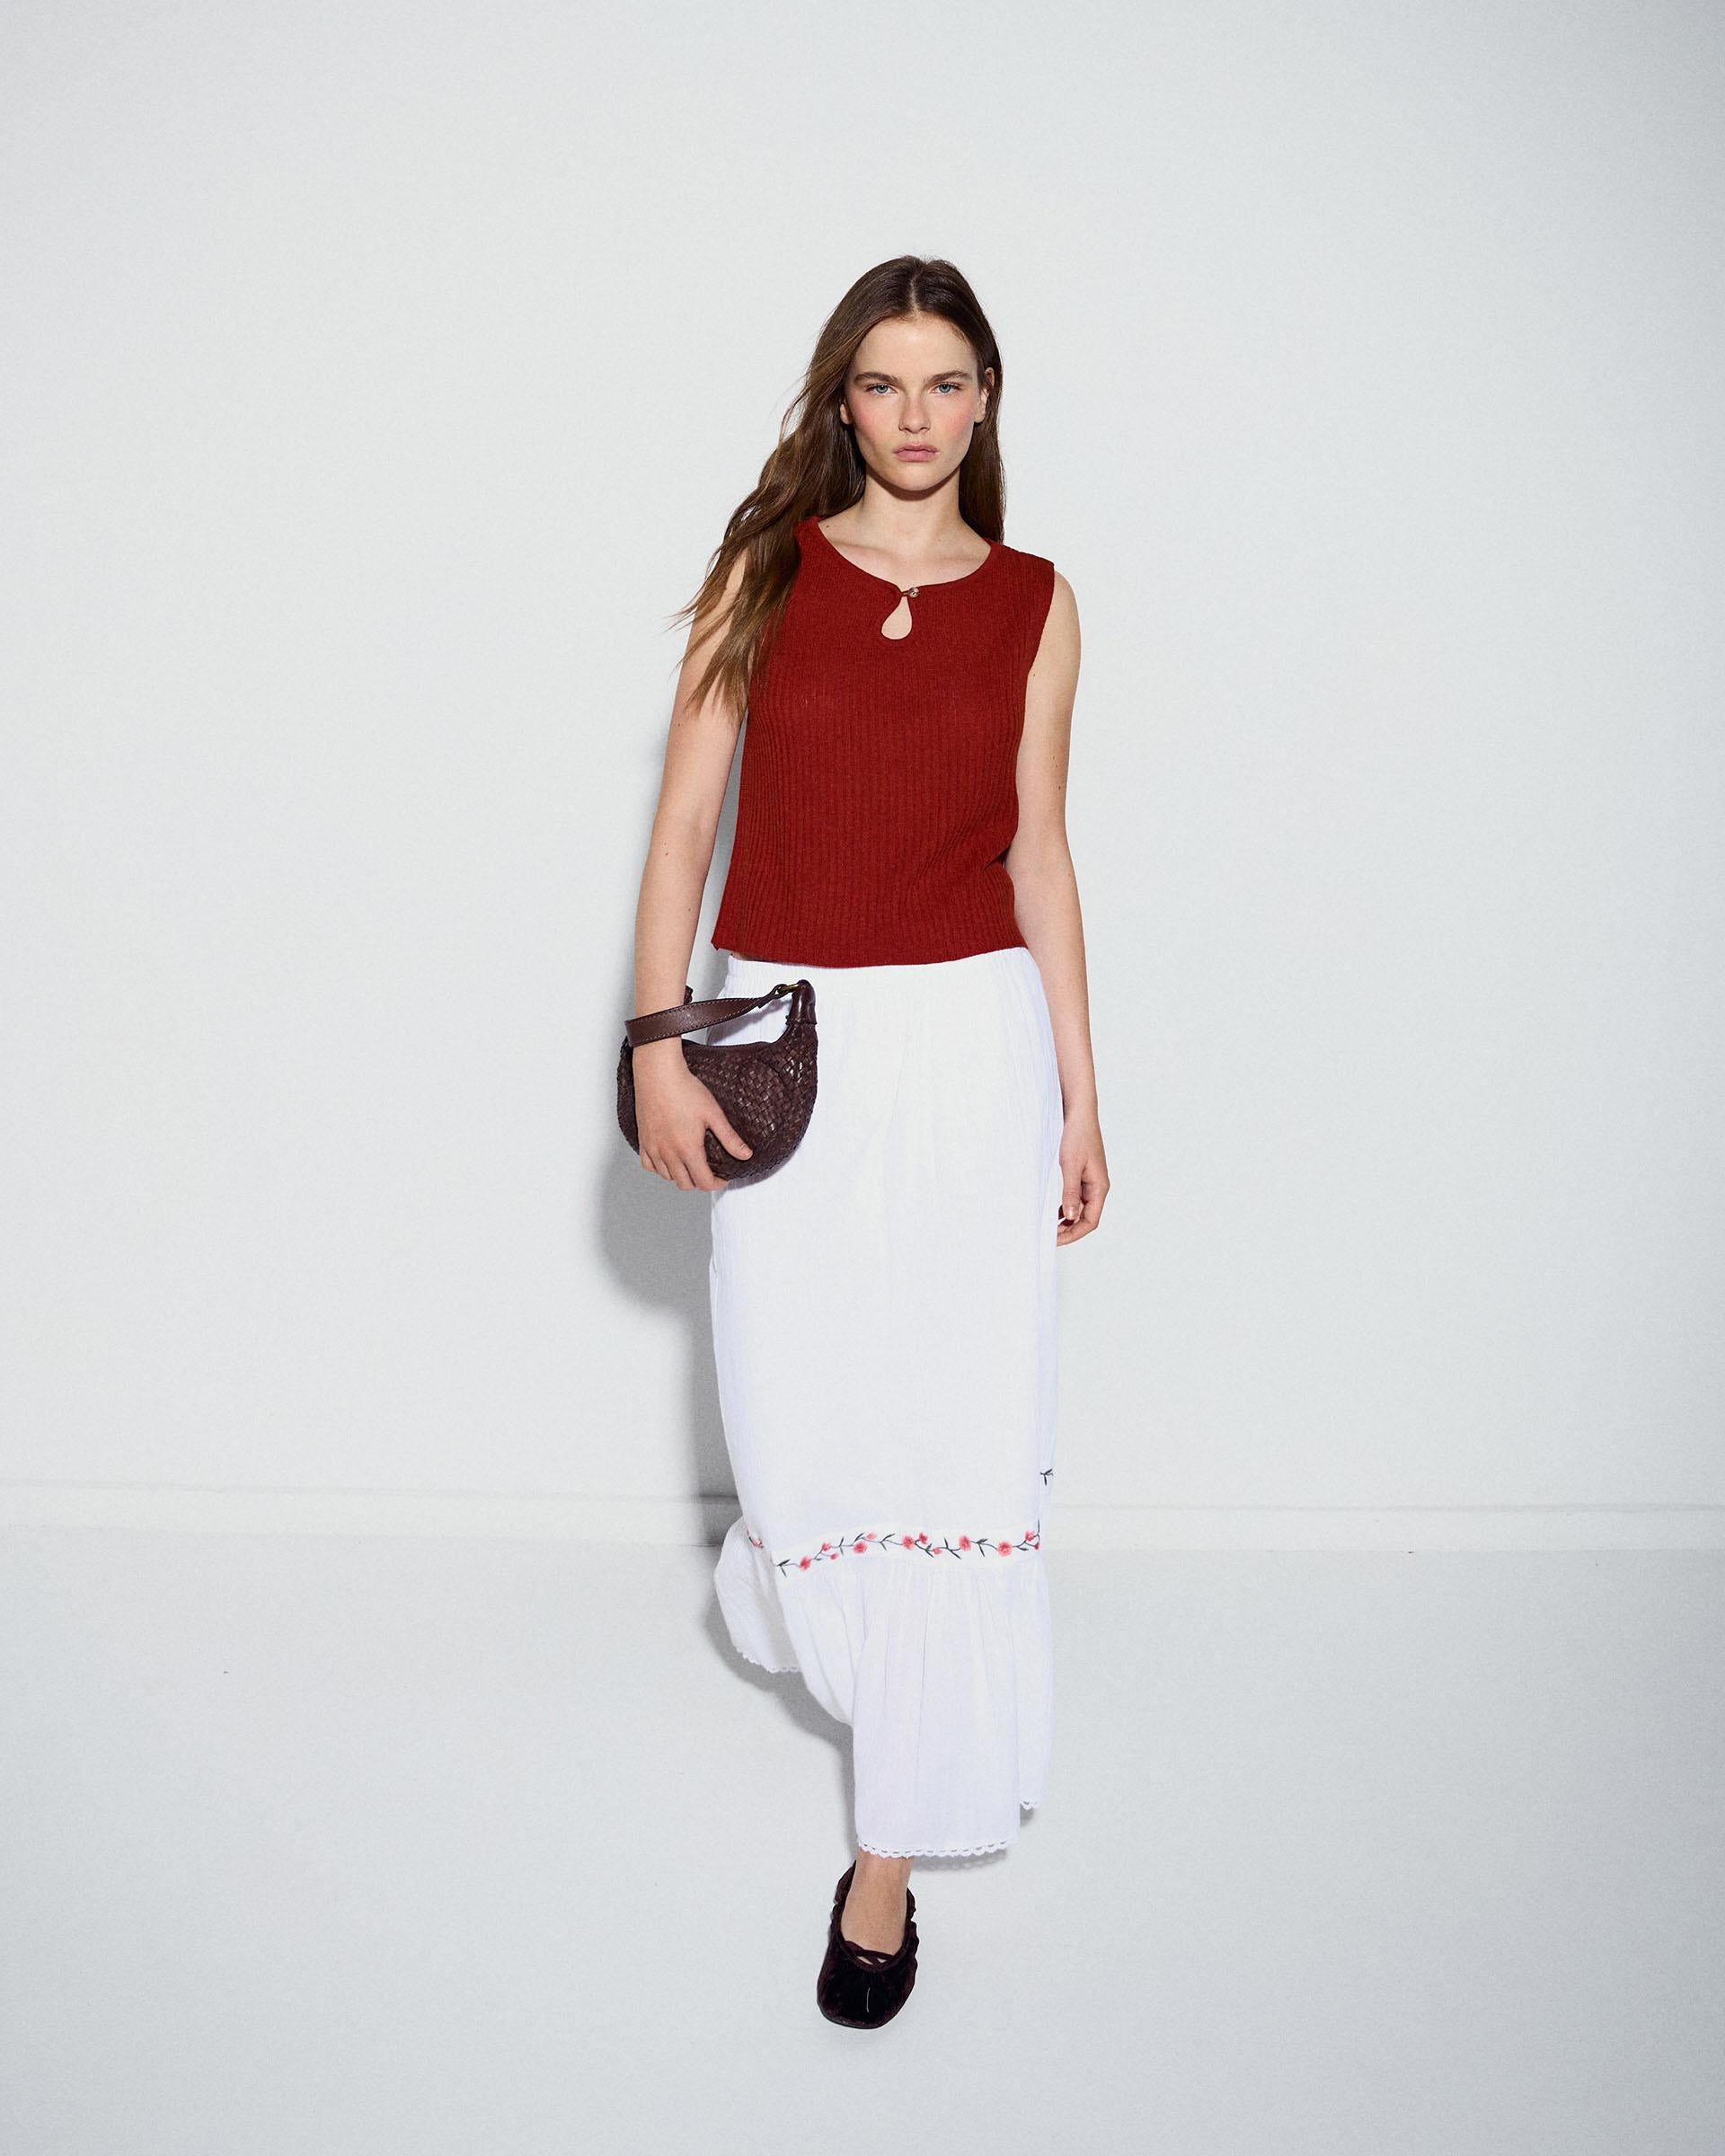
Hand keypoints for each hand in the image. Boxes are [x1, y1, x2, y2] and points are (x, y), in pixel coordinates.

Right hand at [632, 1042, 752, 1191]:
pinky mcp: (643, 1140)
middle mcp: (669, 1153)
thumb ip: (729, 1138)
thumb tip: (745, 1154)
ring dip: (680, 1176)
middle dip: (699, 1182)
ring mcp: (653, 1148)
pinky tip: (668, 1160)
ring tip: (691, 1165)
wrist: (659, 1074)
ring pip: (667, 1177)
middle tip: (708, 1171)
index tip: (722, 1178)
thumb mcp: (713, 1114)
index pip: (703, 1182)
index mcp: (688, 1149)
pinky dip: (660, 1168)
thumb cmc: (684, 1090)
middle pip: (685, 1184)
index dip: (717, 1184)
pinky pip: (648, 1165)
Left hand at [1056, 1108, 1107, 1243]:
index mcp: (1099, 1186)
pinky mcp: (1081, 1172)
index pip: (1090, 1221)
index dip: (1074, 1234)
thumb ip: (1070, 1192)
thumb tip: (1069, 1216)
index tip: (1055, 1239)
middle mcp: (1097, 1186)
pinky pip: (1075, 1196)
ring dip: (1065, 1219)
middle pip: (1085, 1217)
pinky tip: (1052, 1209)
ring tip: (1048, 1225)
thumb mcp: (1070, 1165)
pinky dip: (1064, 1206)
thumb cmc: (1076, 1134)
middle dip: (1068, 1229)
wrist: (1078, 1111)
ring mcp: (1089, 1180)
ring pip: (1079, 1208)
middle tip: (1048, 1235)